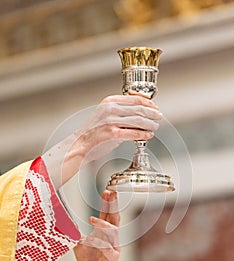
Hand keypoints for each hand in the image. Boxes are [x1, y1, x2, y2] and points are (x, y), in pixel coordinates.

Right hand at [42, 95, 161, 187]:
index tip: (155, 107)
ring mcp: (110, 121)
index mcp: (109, 101)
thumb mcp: (106, 116)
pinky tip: (148, 135)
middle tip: (159, 117)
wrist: (80, 145)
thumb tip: (140, 115)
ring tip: (155, 126)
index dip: (148, 103)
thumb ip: (122, 113)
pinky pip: (133, 133)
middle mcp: (110, 109)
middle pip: (138, 109)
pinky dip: (143, 134)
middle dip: (152, 113)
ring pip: (138, 120)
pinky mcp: (112, 133)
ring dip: (150, 124)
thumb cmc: (94, 132)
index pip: (135, 99)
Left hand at [74, 190, 119, 260]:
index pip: (107, 214)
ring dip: (103, 224)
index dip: (107, 203)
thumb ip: (76, 235)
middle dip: (113, 205)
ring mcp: (114, 246)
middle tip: (110, 193)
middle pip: (114, 218)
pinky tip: (91, 239)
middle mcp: (112, 237)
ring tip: (92, 219)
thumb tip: (64, 225)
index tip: (106, 192)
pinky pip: (108, 248)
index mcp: (104, 232)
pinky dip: (100, 243)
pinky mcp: (113, 256)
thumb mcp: (80, 245)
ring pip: (113, 231)